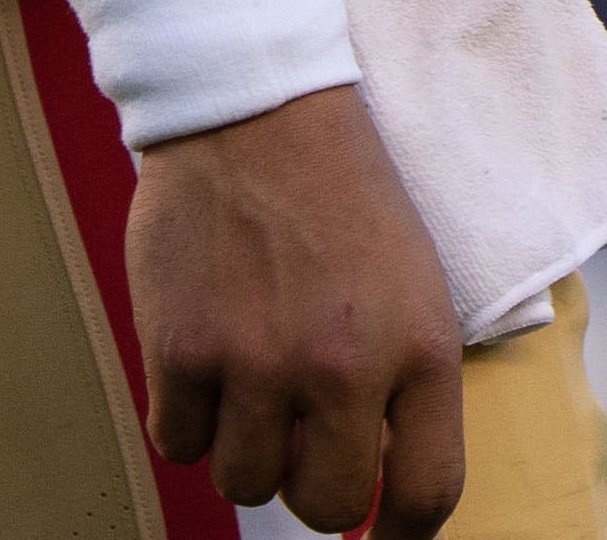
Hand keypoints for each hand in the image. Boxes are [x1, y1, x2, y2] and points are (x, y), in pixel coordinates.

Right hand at [122, 86, 462, 538]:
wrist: (258, 108)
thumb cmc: (343, 199)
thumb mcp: (413, 285)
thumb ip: (404, 388)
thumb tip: (379, 500)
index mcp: (420, 348)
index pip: (427, 493)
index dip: (401, 538)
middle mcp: (343, 367)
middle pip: (326, 507)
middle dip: (314, 483)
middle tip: (302, 433)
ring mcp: (257, 362)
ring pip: (245, 483)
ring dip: (247, 445)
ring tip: (252, 373)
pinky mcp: (181, 349)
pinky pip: (179, 443)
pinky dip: (189, 417)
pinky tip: (205, 356)